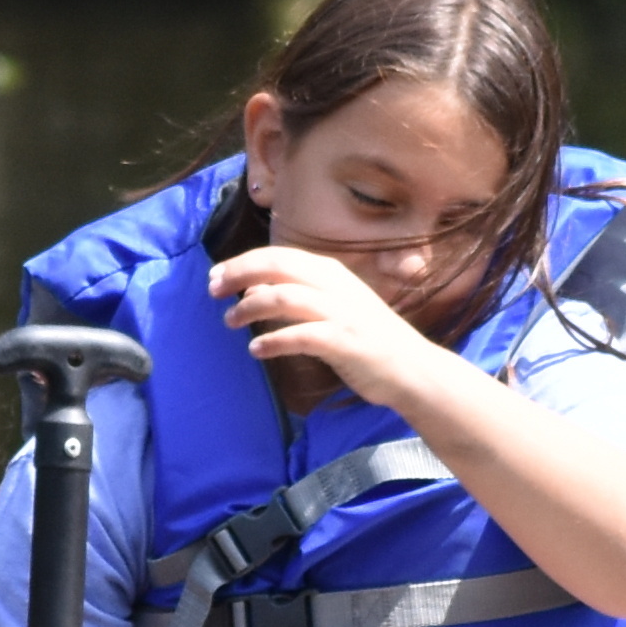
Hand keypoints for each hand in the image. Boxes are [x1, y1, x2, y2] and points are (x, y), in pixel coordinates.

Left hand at [208, 241, 445, 407]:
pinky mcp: (345, 342)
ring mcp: (342, 313)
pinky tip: (256, 350)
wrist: (413, 369)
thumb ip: (298, 295)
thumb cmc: (369, 339)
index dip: (243, 262)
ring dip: (249, 308)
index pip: (279, 256)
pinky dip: (273, 341)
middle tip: (212, 290)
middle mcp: (336, 286)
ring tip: (230, 322)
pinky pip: (300, 336)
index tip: (216, 276)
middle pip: (277, 267)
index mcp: (331, 272)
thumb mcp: (333, 307)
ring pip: (284, 297)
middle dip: (239, 274)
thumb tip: (255, 288)